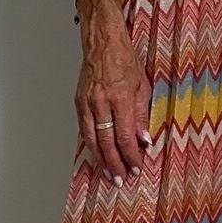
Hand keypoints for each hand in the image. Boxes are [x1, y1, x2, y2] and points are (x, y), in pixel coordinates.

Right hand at [75, 0, 152, 179]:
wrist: (102, 43)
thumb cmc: (125, 60)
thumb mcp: (142, 86)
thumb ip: (142, 115)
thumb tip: (143, 140)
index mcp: (120, 98)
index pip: (125, 137)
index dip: (131, 156)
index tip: (136, 167)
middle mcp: (101, 103)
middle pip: (107, 143)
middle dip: (115, 164)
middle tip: (120, 180)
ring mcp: (87, 103)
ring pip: (92, 139)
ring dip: (101, 159)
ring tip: (108, 174)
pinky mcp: (79, 102)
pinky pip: (85, 129)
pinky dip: (91, 145)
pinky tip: (97, 154)